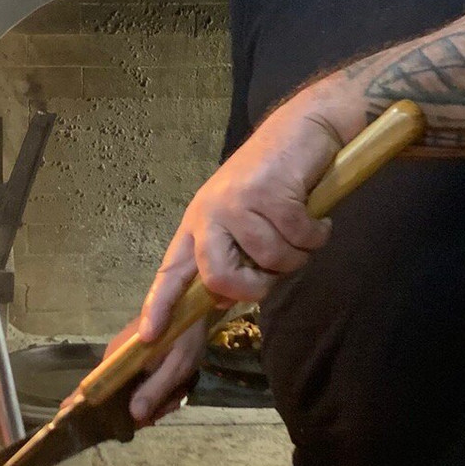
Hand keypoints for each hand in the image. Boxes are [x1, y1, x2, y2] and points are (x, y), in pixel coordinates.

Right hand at [96, 316, 207, 424]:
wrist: (195, 309)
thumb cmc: (186, 334)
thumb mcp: (176, 365)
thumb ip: (155, 389)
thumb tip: (133, 416)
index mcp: (118, 357)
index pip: (96, 389)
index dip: (103, 411)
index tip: (125, 422)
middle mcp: (115, 358)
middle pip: (118, 397)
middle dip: (145, 407)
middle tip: (170, 404)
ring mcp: (124, 358)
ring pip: (131, 392)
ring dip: (154, 398)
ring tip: (177, 392)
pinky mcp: (134, 359)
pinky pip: (139, 383)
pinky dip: (156, 389)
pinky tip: (173, 387)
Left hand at [139, 87, 353, 342]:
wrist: (302, 129)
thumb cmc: (274, 181)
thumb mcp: (242, 221)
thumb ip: (231, 258)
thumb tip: (224, 300)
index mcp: (197, 224)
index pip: (172, 271)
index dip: (159, 305)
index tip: (148, 336)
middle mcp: (209, 214)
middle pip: (220, 278)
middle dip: (255, 288)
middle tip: (273, 275)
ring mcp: (237, 202)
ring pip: (271, 261)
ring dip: (297, 254)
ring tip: (301, 229)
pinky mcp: (269, 193)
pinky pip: (299, 239)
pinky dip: (316, 234)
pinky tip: (314, 215)